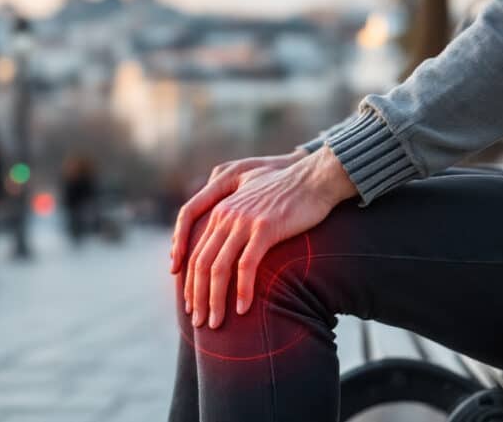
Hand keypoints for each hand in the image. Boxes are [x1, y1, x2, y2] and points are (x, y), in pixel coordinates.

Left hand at [182, 146, 355, 328]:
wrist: (314, 177)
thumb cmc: (286, 191)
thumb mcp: (251, 201)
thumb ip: (233, 216)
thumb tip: (226, 244)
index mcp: (220, 210)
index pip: (194, 251)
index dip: (188, 279)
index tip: (189, 302)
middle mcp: (226, 215)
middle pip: (200, 263)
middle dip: (196, 297)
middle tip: (199, 321)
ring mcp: (244, 222)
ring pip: (218, 268)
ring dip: (214, 300)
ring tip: (216, 323)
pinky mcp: (265, 228)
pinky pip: (246, 266)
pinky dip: (242, 290)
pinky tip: (243, 310)